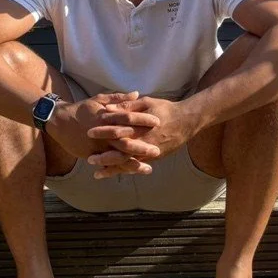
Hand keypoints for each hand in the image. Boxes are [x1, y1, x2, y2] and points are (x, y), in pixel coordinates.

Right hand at [47, 91, 160, 171]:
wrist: (60, 121)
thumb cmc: (82, 109)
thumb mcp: (99, 99)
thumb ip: (119, 98)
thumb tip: (136, 94)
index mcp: (107, 116)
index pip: (128, 118)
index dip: (143, 120)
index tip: (158, 121)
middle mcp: (103, 132)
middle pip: (125, 141)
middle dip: (142, 147)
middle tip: (157, 150)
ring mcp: (97, 146)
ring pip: (118, 157)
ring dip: (133, 163)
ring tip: (148, 167)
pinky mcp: (91, 155)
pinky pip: (107, 164)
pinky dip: (119, 169)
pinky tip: (129, 173)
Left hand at [86, 96, 200, 178]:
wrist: (187, 121)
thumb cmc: (166, 109)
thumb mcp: (147, 102)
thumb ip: (128, 106)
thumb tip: (109, 108)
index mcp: (141, 125)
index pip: (118, 129)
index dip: (103, 131)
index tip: (89, 132)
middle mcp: (145, 140)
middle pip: (121, 150)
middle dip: (105, 156)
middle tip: (90, 159)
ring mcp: (150, 151)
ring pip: (129, 162)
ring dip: (113, 168)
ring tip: (97, 172)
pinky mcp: (155, 157)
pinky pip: (137, 166)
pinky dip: (125, 170)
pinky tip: (115, 174)